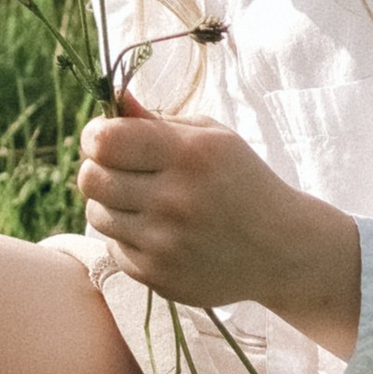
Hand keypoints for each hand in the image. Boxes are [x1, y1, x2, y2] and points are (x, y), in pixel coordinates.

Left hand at [78, 86, 362, 358]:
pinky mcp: (160, 276)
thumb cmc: (241, 181)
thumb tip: (111, 96)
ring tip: (144, 201)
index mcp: (188, 156)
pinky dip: (128, 237)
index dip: (95, 135)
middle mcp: (174, 201)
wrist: (281, 248)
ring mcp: (165, 244)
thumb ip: (155, 119)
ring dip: (111, 204)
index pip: (104, 141)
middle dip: (98, 168)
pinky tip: (160, 232)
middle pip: (91, 178)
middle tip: (121, 169)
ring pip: (96, 213)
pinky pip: (113, 248)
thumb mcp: (211, 137)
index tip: (105, 138)